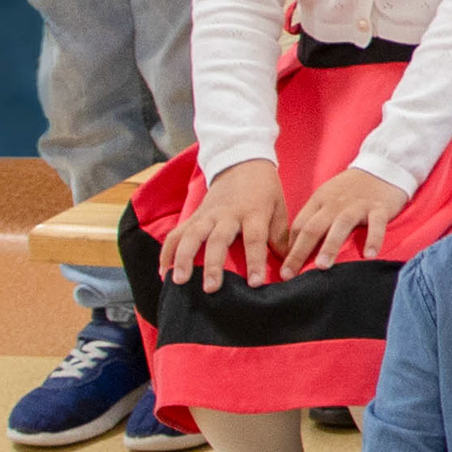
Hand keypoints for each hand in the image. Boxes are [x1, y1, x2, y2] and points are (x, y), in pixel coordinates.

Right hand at [165, 159, 292, 291]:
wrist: (243, 162)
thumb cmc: (265, 190)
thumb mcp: (279, 208)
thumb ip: (280, 237)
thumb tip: (288, 267)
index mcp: (253, 212)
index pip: (254, 239)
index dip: (255, 261)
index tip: (255, 283)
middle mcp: (227, 214)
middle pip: (218, 240)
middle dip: (213, 265)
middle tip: (211, 289)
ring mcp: (207, 214)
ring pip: (191, 236)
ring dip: (183, 258)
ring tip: (178, 281)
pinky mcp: (193, 215)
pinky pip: (177, 233)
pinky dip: (167, 251)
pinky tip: (163, 271)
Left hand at [280, 167, 410, 278]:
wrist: (383, 167)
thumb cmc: (352, 188)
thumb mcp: (327, 197)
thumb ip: (315, 218)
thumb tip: (296, 246)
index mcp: (319, 201)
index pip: (299, 226)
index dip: (290, 248)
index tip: (284, 270)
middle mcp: (334, 204)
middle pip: (313, 228)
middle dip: (299, 252)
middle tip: (290, 275)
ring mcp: (357, 205)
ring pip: (340, 226)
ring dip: (330, 246)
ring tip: (322, 266)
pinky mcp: (379, 207)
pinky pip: (376, 225)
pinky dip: (373, 239)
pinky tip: (369, 256)